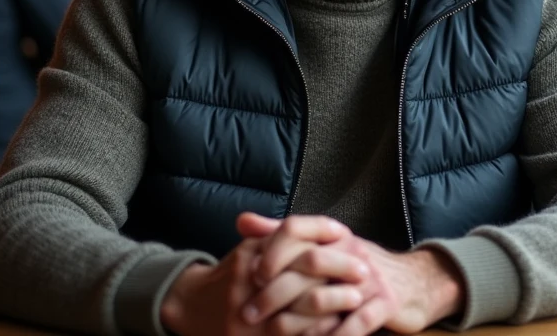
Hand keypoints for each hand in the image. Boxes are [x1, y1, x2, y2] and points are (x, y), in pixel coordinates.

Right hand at [161, 215, 359, 334]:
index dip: (324, 232)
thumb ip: (284, 237)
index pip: (294, 231)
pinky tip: (338, 325)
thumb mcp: (252, 248)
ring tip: (358, 300)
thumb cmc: (233, 274)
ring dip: (335, 304)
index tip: (348, 235)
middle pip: (305, 267)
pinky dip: (317, 331)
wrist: (190, 307)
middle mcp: (250, 280)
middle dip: (339, 270)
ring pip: (302, 307)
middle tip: (366, 272)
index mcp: (253, 253)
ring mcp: (251, 313)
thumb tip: (332, 229)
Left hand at [236, 217, 465, 335]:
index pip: (298, 229)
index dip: (272, 250)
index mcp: (333, 236)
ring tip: (273, 335)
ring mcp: (369, 278)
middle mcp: (350, 252)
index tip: (249, 272)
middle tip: (247, 313)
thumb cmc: (357, 267)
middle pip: (307, 265)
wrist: (414, 282)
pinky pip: (357, 322)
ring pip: (327, 297)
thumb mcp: (324, 246)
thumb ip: (282, 236)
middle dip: (274, 292)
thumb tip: (242, 221)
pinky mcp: (385, 303)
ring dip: (296, 320)